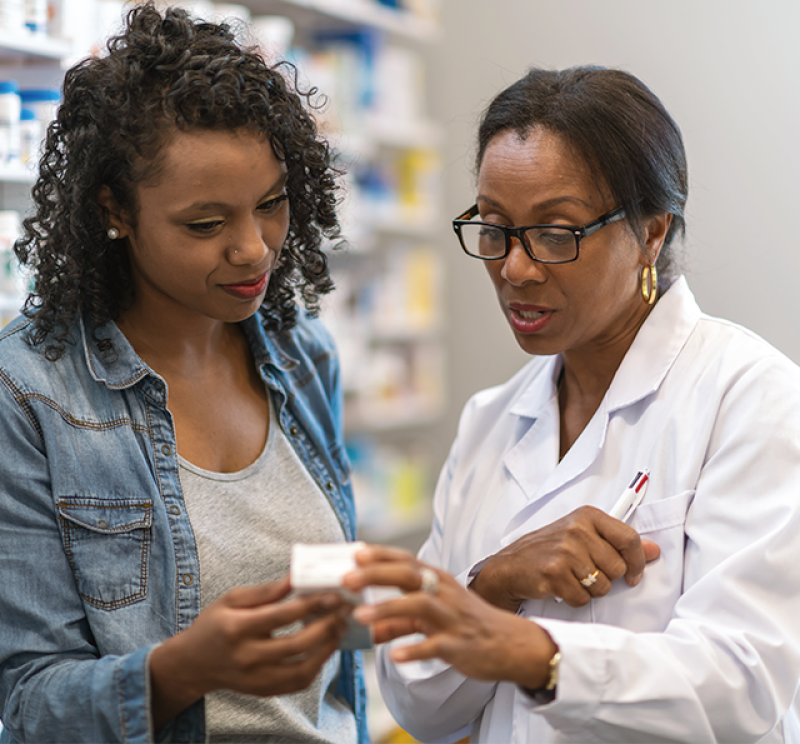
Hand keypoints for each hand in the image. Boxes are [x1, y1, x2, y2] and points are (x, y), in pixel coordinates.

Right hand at [149, 576, 348, 728]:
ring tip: (340, 628)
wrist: (193, 664)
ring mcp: (256, 679)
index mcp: (237, 628)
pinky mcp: (263, 691)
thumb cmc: (215, 624)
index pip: (282, 616)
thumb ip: (266, 591)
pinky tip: (326, 648)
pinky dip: (317, 666)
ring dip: (327, 649)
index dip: (311, 605)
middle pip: (296, 644)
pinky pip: (297, 683)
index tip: (333, 594)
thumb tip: (296, 576)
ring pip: (302, 669)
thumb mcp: (232, 599)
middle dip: (326, 626)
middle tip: (345, 610)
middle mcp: (247, 657)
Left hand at [345, 546, 556, 688]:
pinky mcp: (459, 644)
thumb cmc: (468, 626)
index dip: (380, 555)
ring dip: (388, 609)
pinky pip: (435, 645)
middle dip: (376, 574)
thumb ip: (400, 621)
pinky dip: (414, 650)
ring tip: (360, 615)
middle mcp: (444, 593)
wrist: (511, 645)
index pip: (405, 561)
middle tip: (346, 579)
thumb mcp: (432, 619)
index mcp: (437, 581)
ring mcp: (452, 618)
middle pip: (408, 575)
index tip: (354, 552)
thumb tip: (368, 626)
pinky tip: (394, 656)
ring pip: (419, 606)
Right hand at [470, 505, 660, 610]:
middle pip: (617, 568)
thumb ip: (618, 542)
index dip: (636, 562)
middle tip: (585, 572)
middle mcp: (576, 530)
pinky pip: (582, 598)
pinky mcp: (554, 574)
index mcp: (587, 516)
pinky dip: (573, 598)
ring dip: (589, 590)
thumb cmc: (549, 549)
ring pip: (602, 586)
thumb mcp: (583, 536)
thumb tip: (653, 551)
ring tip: (571, 578)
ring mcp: (564, 552)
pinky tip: (560, 587)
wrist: (511, 565)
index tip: (633, 575)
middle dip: (606, 578)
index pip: (629, 538)